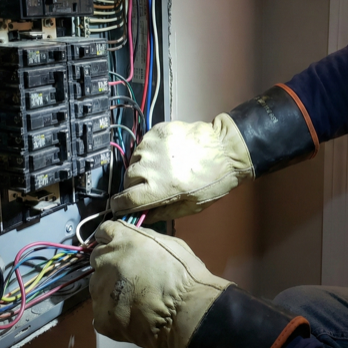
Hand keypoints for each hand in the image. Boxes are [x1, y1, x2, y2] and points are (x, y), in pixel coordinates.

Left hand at [89, 220, 230, 347]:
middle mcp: (105, 260)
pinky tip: (133, 318)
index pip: (104, 232)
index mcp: (123, 239)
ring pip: (99, 287)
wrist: (186, 311)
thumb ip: (145, 240)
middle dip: (110, 266)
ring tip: (135, 301)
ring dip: (112, 291)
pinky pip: (103, 314)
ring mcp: (100, 289)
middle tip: (131, 278)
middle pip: (98, 259)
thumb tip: (135, 242)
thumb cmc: (185, 275)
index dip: (112, 240)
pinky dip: (114, 315)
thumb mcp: (170, 244)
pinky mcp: (101, 317)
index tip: (120, 249)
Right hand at [110, 113, 254, 221]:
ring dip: (141, 168)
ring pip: (134, 161)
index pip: (126, 199)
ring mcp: (152, 146)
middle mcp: (150, 166)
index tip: (119, 206)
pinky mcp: (158, 131)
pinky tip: (163, 156)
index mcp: (158, 188)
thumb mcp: (191, 206)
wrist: (228, 149)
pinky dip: (149, 152)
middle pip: (128, 179)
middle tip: (149, 187)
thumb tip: (142, 217)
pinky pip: (143, 145)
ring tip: (158, 170)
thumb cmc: (214, 181)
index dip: (120, 205)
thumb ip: (163, 212)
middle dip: (134, 186)